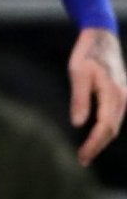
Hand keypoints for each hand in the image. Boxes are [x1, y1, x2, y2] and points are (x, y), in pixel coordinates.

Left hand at [67, 26, 126, 164]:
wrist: (102, 37)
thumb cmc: (87, 54)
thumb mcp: (77, 74)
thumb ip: (79, 99)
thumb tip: (78, 124)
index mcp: (113, 94)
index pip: (104, 127)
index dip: (94, 144)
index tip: (82, 157)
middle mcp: (122, 97)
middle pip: (112, 130)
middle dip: (98, 146)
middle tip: (82, 161)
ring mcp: (123, 96)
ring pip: (115, 124)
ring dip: (102, 140)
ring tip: (86, 153)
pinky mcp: (120, 94)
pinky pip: (115, 117)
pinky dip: (106, 129)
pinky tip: (96, 136)